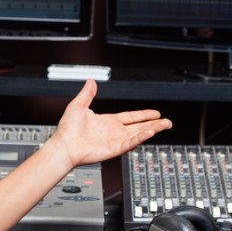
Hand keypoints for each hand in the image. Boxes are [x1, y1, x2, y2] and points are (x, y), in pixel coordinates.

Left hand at [48, 79, 171, 168]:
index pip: (131, 117)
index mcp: (108, 121)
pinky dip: (141, 137)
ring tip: (165, 125)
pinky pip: (131, 142)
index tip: (155, 113)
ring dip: (153, 129)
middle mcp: (114, 131)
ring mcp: (115, 140)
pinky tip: (150, 131)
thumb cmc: (67, 129)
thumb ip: (87, 94)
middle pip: (139, 126)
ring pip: (139, 133)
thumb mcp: (78, 105)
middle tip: (167, 122)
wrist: (64, 145)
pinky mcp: (114, 148)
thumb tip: (90, 81)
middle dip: (154, 123)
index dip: (143, 115)